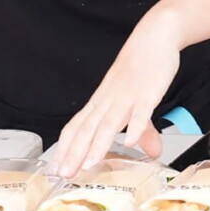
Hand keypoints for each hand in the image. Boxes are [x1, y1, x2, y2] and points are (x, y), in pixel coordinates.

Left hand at [53, 10, 184, 174]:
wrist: (153, 37)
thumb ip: (143, 130)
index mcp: (101, 102)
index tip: (56, 169)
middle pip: (87, 129)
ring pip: (109, 123)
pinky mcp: (147, 92)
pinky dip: (135, 126)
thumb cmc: (140, 67)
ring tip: (89, 165)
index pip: (76, 127)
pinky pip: (140, 111)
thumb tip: (151, 152)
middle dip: (75, 153)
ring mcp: (127, 96)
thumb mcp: (137, 102)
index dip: (65, 148)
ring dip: (98, 144)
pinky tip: (131, 142)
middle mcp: (108, 100)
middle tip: (64, 174)